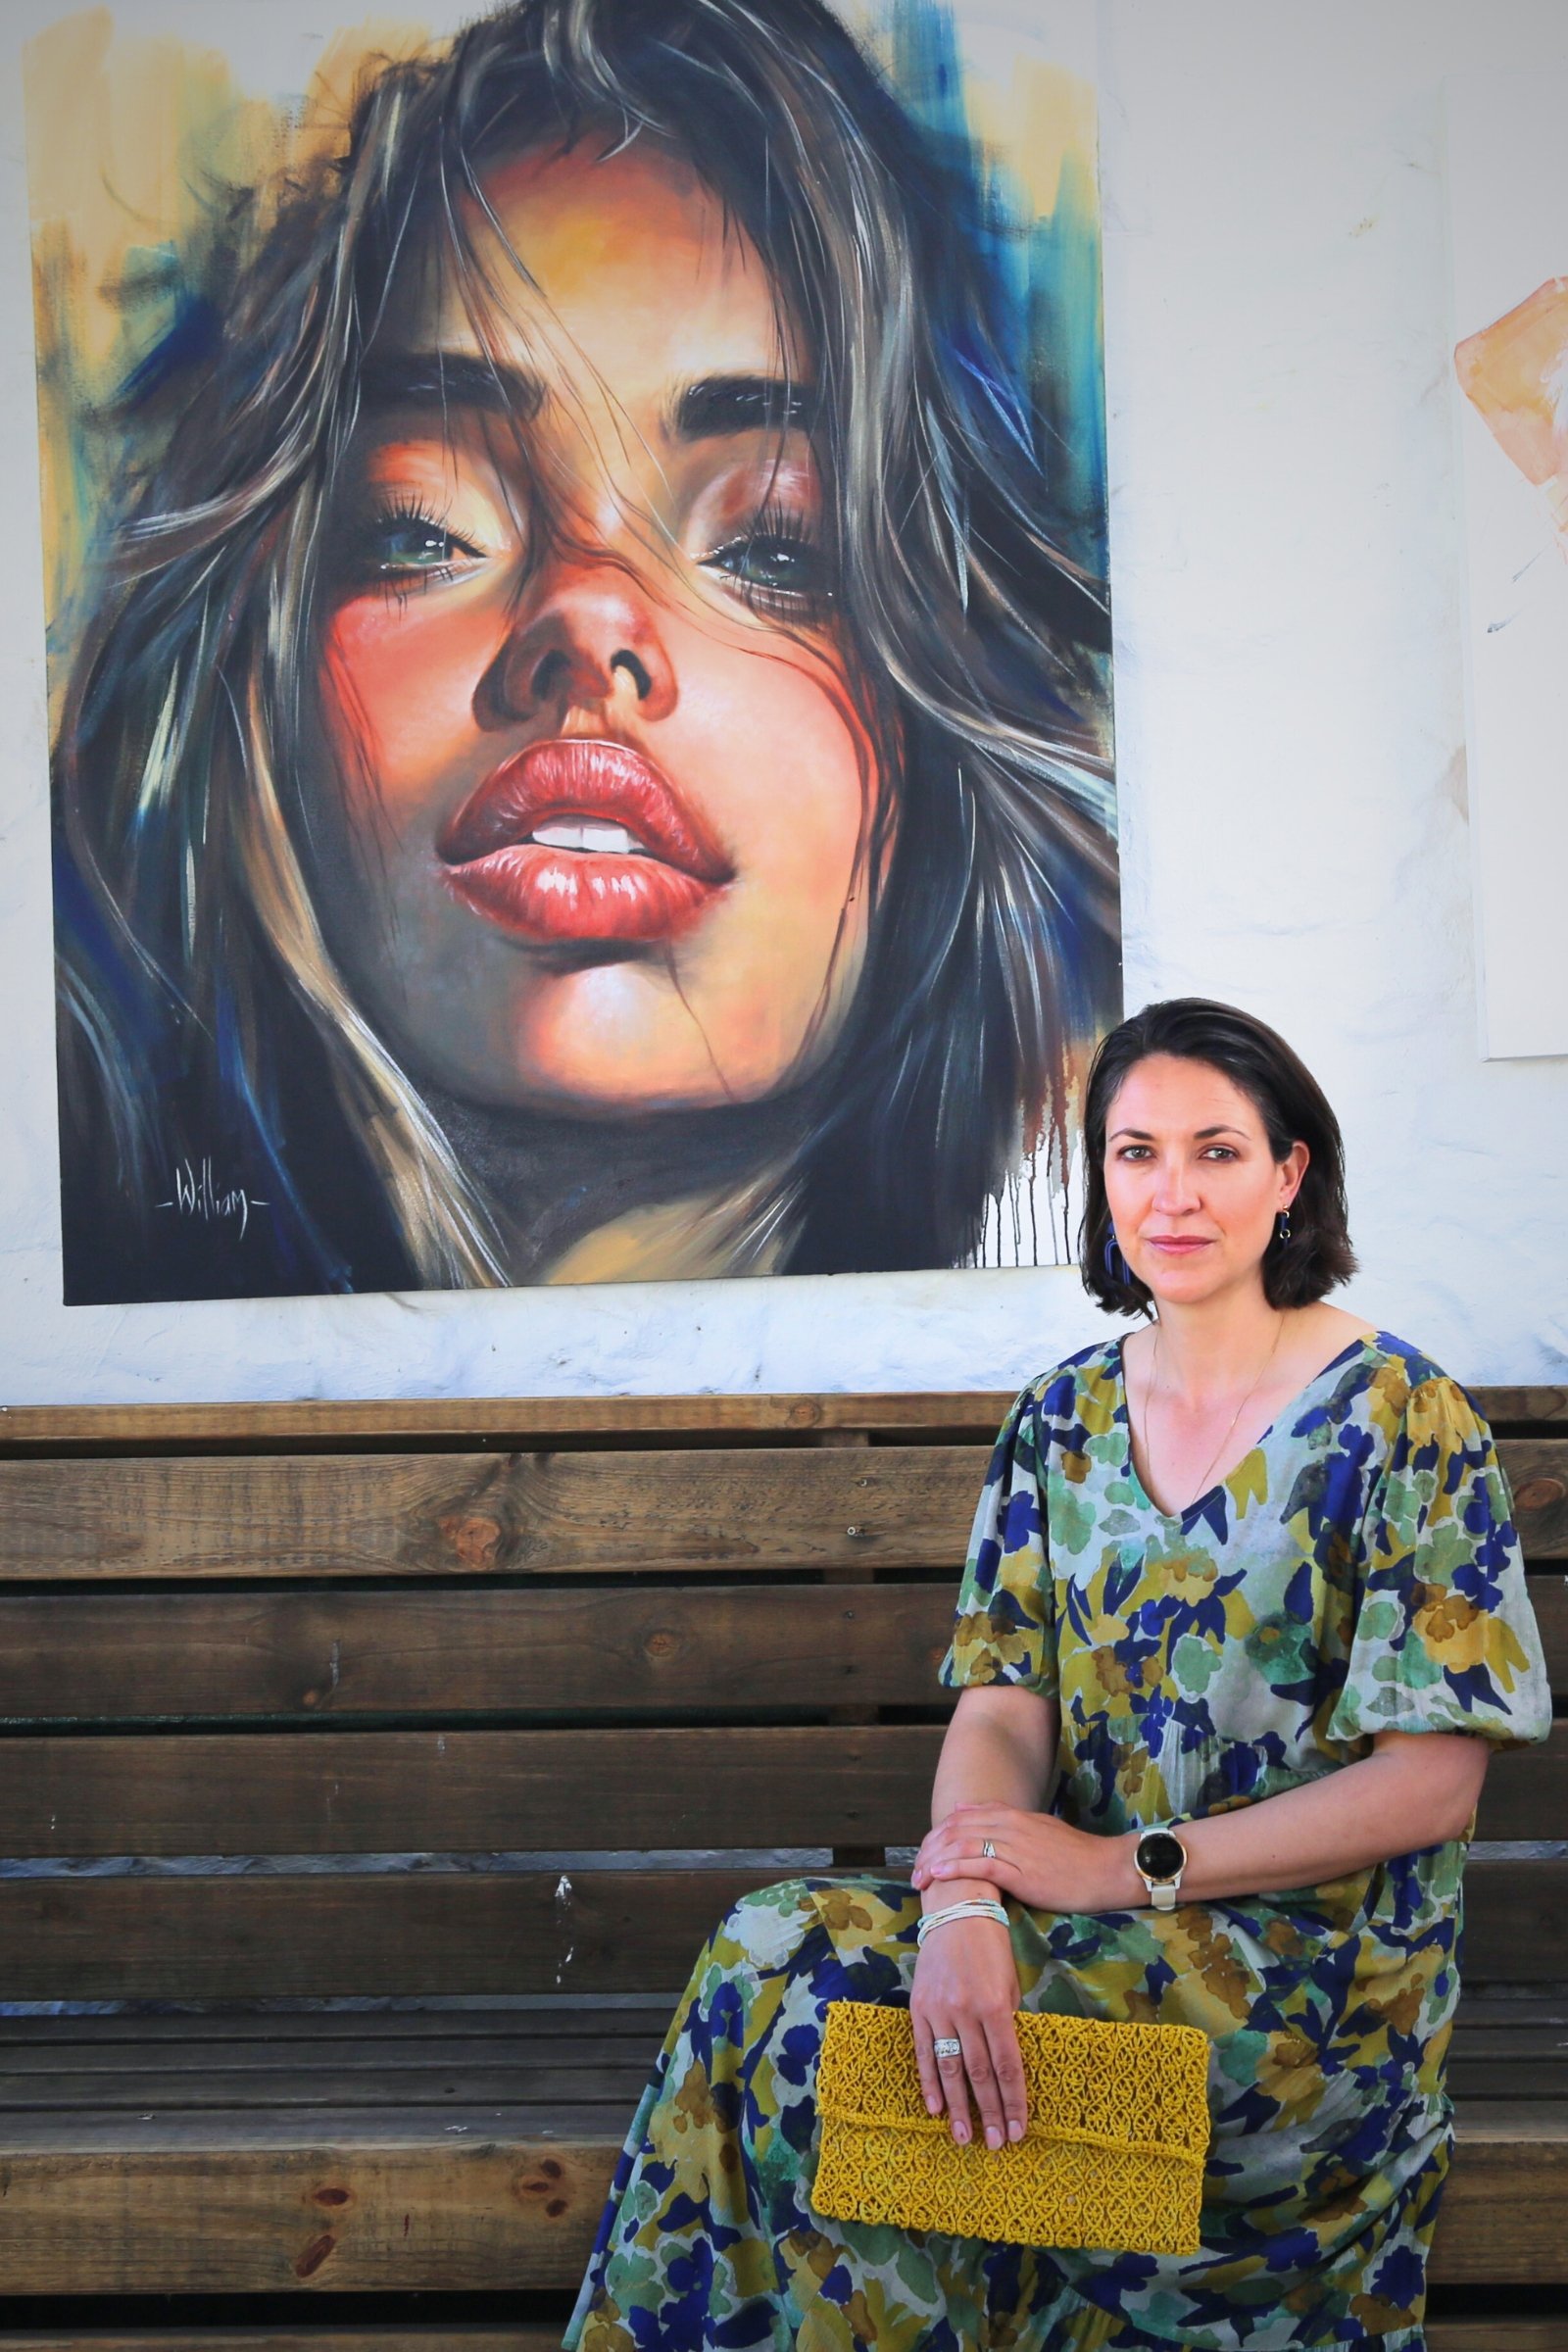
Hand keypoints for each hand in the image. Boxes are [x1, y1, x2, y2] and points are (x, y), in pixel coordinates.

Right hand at [910, 1912, 1024, 2148]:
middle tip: (998, 2145)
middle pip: (980, 2074)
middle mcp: (966, 2012)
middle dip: (990, 2113)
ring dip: (959, 2108)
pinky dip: (929, 2082)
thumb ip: (1007, 2023)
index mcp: (996, 2006)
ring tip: (965, 2139)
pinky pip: (923, 2051)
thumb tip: (1006, 2065)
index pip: (1008, 2066)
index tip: (1020, 2130)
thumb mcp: (1009, 1984)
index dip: (1014, 2101)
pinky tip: (935, 2108)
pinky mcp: (918, 2007)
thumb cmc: (991, 1947)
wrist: (956, 1911)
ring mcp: (939, 2011)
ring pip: (950, 2069)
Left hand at [912, 1805, 1139, 1914]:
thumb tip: (972, 1818)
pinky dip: (955, 1869)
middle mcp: (1011, 1826)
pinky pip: (981, 1865)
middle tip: (914, 1869)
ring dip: (935, 1861)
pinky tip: (939, 1876)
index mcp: (1014, 1815)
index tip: (925, 1852)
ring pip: (964, 1845)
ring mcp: (1016, 1847)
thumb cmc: (1077, 1857)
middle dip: (930, 1848)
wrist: (1107, 1869)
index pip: (963, 1817)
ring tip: (918, 1877)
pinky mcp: (1022, 1871)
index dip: (939, 1834)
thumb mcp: (1040, 1831)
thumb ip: (1006, 1824)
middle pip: (956, 1829)